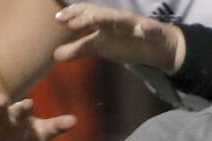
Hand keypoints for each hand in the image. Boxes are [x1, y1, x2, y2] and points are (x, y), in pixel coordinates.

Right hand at [0, 95, 75, 140]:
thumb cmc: (22, 137)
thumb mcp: (40, 133)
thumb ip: (56, 127)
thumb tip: (75, 121)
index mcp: (18, 117)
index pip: (23, 111)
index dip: (26, 108)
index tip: (30, 103)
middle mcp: (0, 120)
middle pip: (1, 112)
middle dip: (0, 106)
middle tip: (1, 97)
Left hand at [54, 4, 183, 72]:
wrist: (157, 47)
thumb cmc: (126, 44)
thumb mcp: (100, 48)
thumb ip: (79, 50)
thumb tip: (54, 55)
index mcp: (104, 23)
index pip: (86, 14)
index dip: (73, 15)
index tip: (58, 19)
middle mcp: (118, 20)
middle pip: (101, 14)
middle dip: (87, 16)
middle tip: (72, 23)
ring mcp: (135, 25)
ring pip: (123, 19)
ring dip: (111, 18)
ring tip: (98, 19)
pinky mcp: (153, 32)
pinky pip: (151, 28)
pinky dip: (147, 26)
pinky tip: (143, 26)